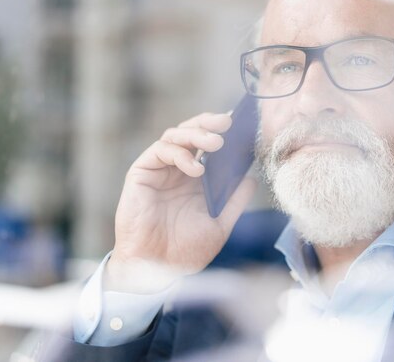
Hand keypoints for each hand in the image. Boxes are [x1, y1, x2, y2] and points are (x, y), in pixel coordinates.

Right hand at [105, 112, 256, 292]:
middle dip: (208, 122)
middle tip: (228, 122)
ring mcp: (159, 171)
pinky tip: (195, 168)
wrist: (157, 271)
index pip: (208, 145)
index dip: (222, 132)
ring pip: (174, 135)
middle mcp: (177, 170)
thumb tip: (252, 179)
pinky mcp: (141, 174)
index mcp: (196, 180)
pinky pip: (159, 151)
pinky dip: (179, 154)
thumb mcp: (219, 224)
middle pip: (191, 133)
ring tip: (217, 142)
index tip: (242, 124)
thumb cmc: (185, 251)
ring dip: (196, 133)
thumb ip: (234, 201)